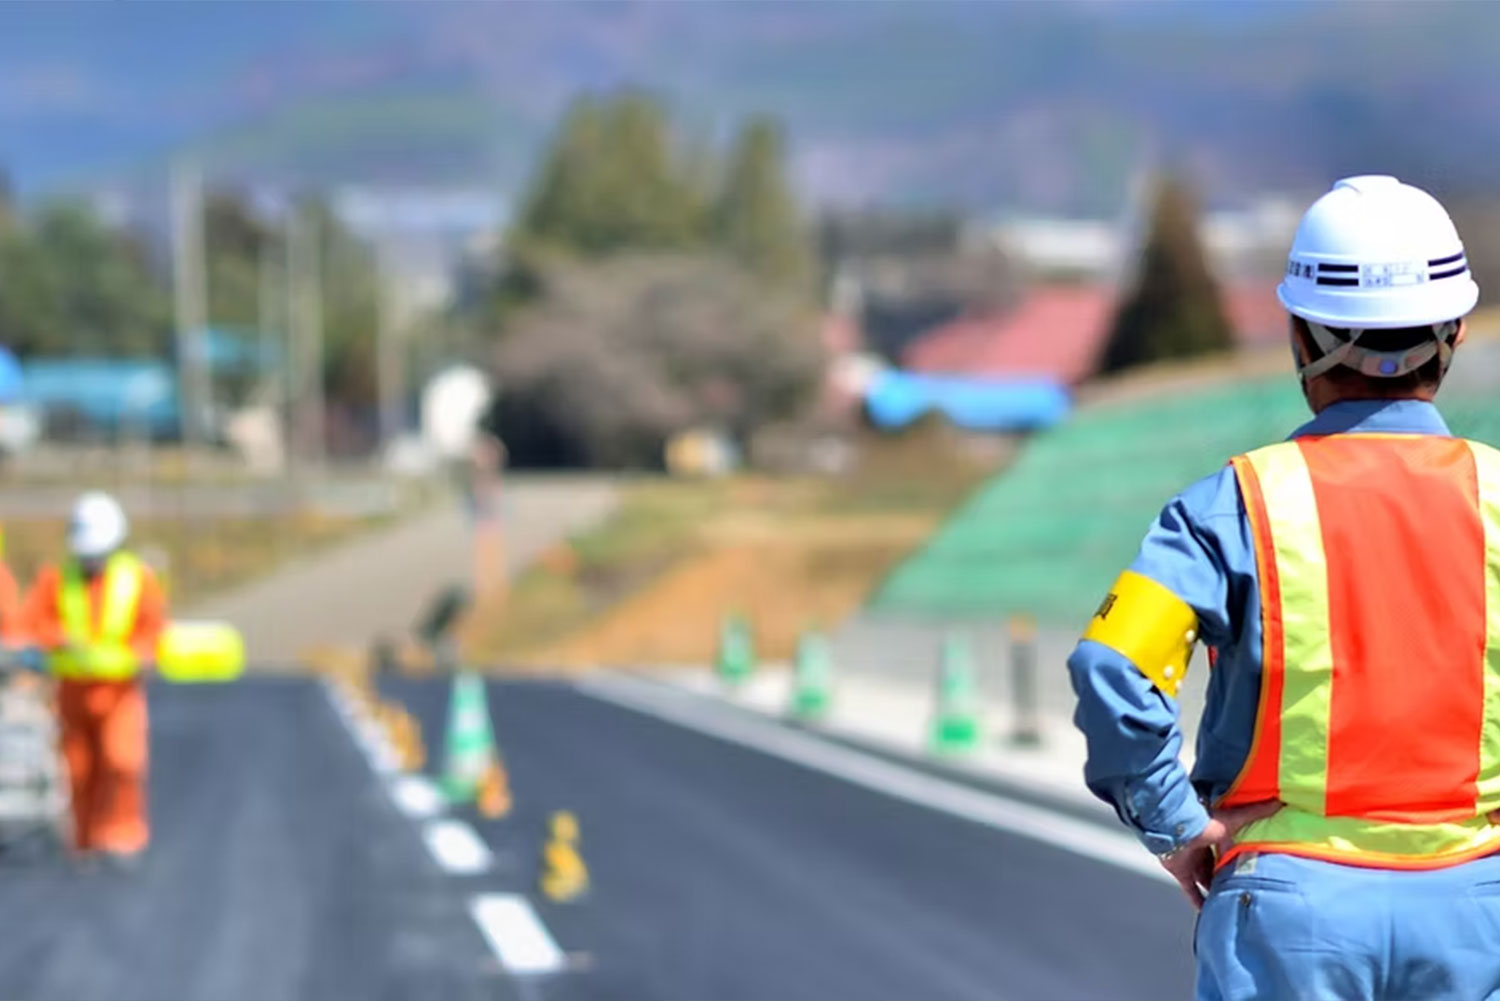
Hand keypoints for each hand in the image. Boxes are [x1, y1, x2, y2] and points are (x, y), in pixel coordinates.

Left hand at [1160, 800, 1282, 910]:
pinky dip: (1198, 902)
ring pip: (1205, 879)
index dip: (1239, 856)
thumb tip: (1277, 802)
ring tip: (1232, 901)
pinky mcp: (1181, 873)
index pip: (1228, 848)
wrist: (1177, 830)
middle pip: (1217, 866)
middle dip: (1228, 875)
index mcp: (1214, 836)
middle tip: (1244, 887)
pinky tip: (1207, 912)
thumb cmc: (1204, 822)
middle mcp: (1202, 849)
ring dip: (1216, 889)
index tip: (1252, 866)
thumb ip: (1255, 813)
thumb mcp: (1235, 819)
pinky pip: (1190, 891)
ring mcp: (1191, 862)